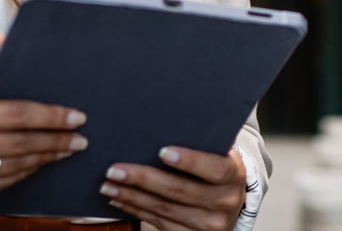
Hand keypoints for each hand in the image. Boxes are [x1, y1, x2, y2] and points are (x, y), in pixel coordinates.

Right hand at [0, 35, 86, 204]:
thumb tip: (3, 39)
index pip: (17, 115)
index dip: (50, 117)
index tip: (76, 117)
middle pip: (21, 143)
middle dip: (56, 140)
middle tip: (80, 138)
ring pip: (15, 166)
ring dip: (46, 158)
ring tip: (68, 150)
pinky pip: (2, 184)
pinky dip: (26, 173)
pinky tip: (41, 163)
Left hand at [100, 146, 247, 230]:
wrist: (229, 203)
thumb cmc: (217, 168)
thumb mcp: (220, 153)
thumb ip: (203, 141)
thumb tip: (168, 121)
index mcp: (233, 175)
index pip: (213, 168)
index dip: (189, 160)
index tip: (162, 151)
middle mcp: (224, 203)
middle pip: (179, 191)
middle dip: (143, 179)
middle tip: (115, 170)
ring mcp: (207, 224)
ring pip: (164, 210)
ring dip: (131, 197)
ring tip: (108, 185)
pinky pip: (159, 224)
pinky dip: (136, 210)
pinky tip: (120, 200)